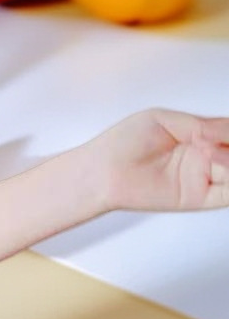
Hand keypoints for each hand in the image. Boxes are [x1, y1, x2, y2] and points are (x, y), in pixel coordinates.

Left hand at [89, 109, 228, 210]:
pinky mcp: (200, 198)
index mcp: (196, 136)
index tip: (215, 129)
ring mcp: (203, 178)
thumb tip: (225, 130)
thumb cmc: (122, 144)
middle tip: (216, 142)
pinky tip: (220, 161)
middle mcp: (204, 157)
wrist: (102, 170)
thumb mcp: (162, 120)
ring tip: (209, 150)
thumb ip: (200, 124)